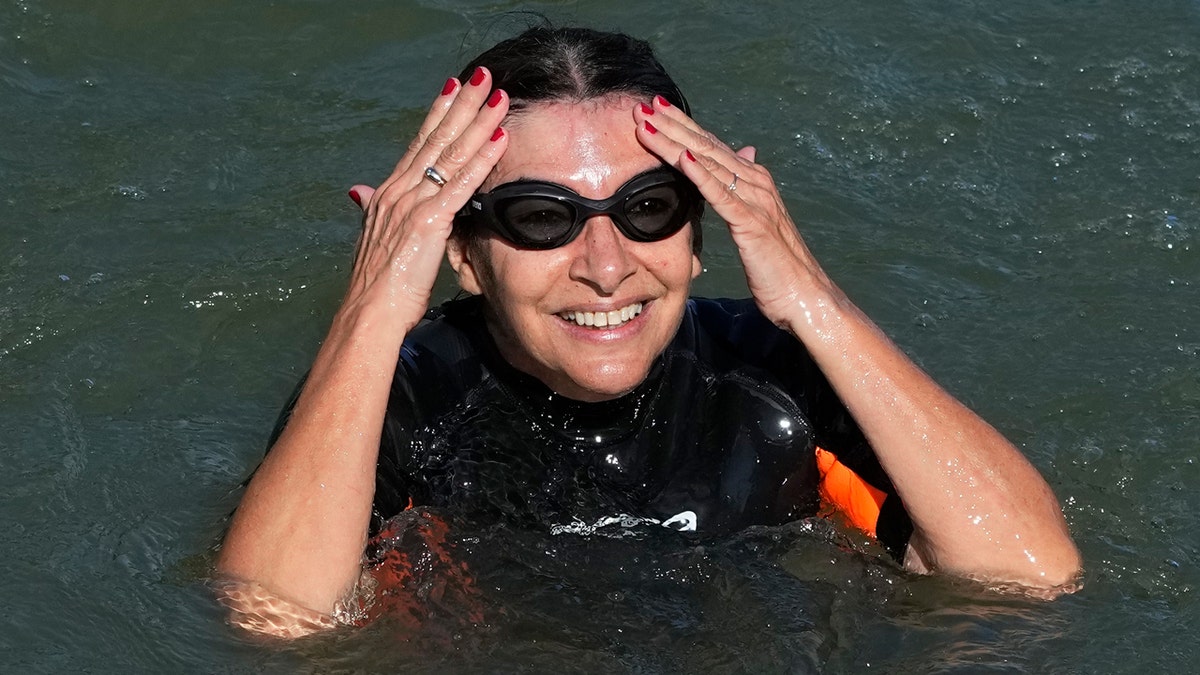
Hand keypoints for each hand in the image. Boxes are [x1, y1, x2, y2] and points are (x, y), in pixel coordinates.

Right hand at [341, 67, 509, 331]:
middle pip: (437, 138)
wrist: (369, 311)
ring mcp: (413, 203)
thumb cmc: (376, 285)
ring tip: (499, 96)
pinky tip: (499, 139)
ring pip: (452, 153)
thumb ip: (370, 210)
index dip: (438, 114)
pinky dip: (482, 158)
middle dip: (462, 105)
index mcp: (389, 193)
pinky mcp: (429, 221)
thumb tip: (358, 192)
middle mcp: (399, 190)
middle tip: (484, 77)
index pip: (419, 144)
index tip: (454, 88)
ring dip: (478, 122)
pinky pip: (462, 183)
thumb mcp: (373, 238)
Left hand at [633, 97, 835, 330]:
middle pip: (705, 146)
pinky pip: (721, 193)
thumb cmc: (777, 265)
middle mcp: (755, 182)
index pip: (710, 146)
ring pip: (708, 162)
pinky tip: (682, 157)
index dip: (681, 126)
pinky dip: (701, 173)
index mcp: (753, 181)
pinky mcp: (752, 222)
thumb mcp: (757, 221)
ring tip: (648, 124)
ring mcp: (756, 199)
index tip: (652, 110)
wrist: (804, 295)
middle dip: (672, 125)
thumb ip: (745, 188)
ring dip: (675, 141)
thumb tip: (745, 153)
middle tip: (641, 105)